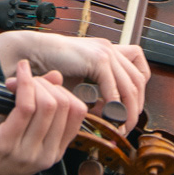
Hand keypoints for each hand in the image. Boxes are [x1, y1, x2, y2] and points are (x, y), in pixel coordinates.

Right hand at [0, 32, 148, 132]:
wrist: (34, 53)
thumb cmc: (51, 67)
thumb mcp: (80, 79)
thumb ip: (97, 90)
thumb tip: (110, 110)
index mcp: (108, 51)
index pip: (139, 71)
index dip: (139, 93)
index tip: (130, 111)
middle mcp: (110, 49)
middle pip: (139, 81)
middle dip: (136, 106)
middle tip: (126, 125)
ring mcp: (106, 52)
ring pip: (131, 86)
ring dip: (127, 110)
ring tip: (119, 125)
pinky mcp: (98, 59)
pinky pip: (113, 88)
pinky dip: (113, 106)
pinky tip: (108, 117)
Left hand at [0, 60, 87, 174]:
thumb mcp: (26, 128)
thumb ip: (44, 102)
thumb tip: (56, 76)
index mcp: (56, 151)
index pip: (78, 112)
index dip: (64, 91)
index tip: (45, 85)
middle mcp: (46, 154)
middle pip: (62, 105)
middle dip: (46, 84)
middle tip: (27, 81)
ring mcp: (28, 152)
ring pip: (47, 104)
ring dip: (34, 83)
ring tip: (18, 80)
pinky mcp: (8, 144)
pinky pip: (25, 107)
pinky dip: (23, 84)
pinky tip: (16, 76)